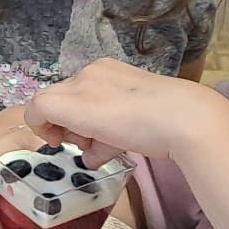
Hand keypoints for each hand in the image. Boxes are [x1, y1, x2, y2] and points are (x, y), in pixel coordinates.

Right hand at [25, 59, 206, 165]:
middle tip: (83, 147)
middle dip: (69, 131)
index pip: (44, 100)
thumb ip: (46, 110)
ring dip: (87, 137)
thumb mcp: (79, 109)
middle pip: (67, 109)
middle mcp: (100, 77)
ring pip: (89, 116)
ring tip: (101, 153)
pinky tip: (115, 151)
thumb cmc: (131, 117)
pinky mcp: (142, 103)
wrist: (188, 120)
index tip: (57, 144)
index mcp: (84, 75)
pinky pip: (111, 120)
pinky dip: (106, 137)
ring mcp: (123, 90)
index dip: (43, 125)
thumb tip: (40, 122)